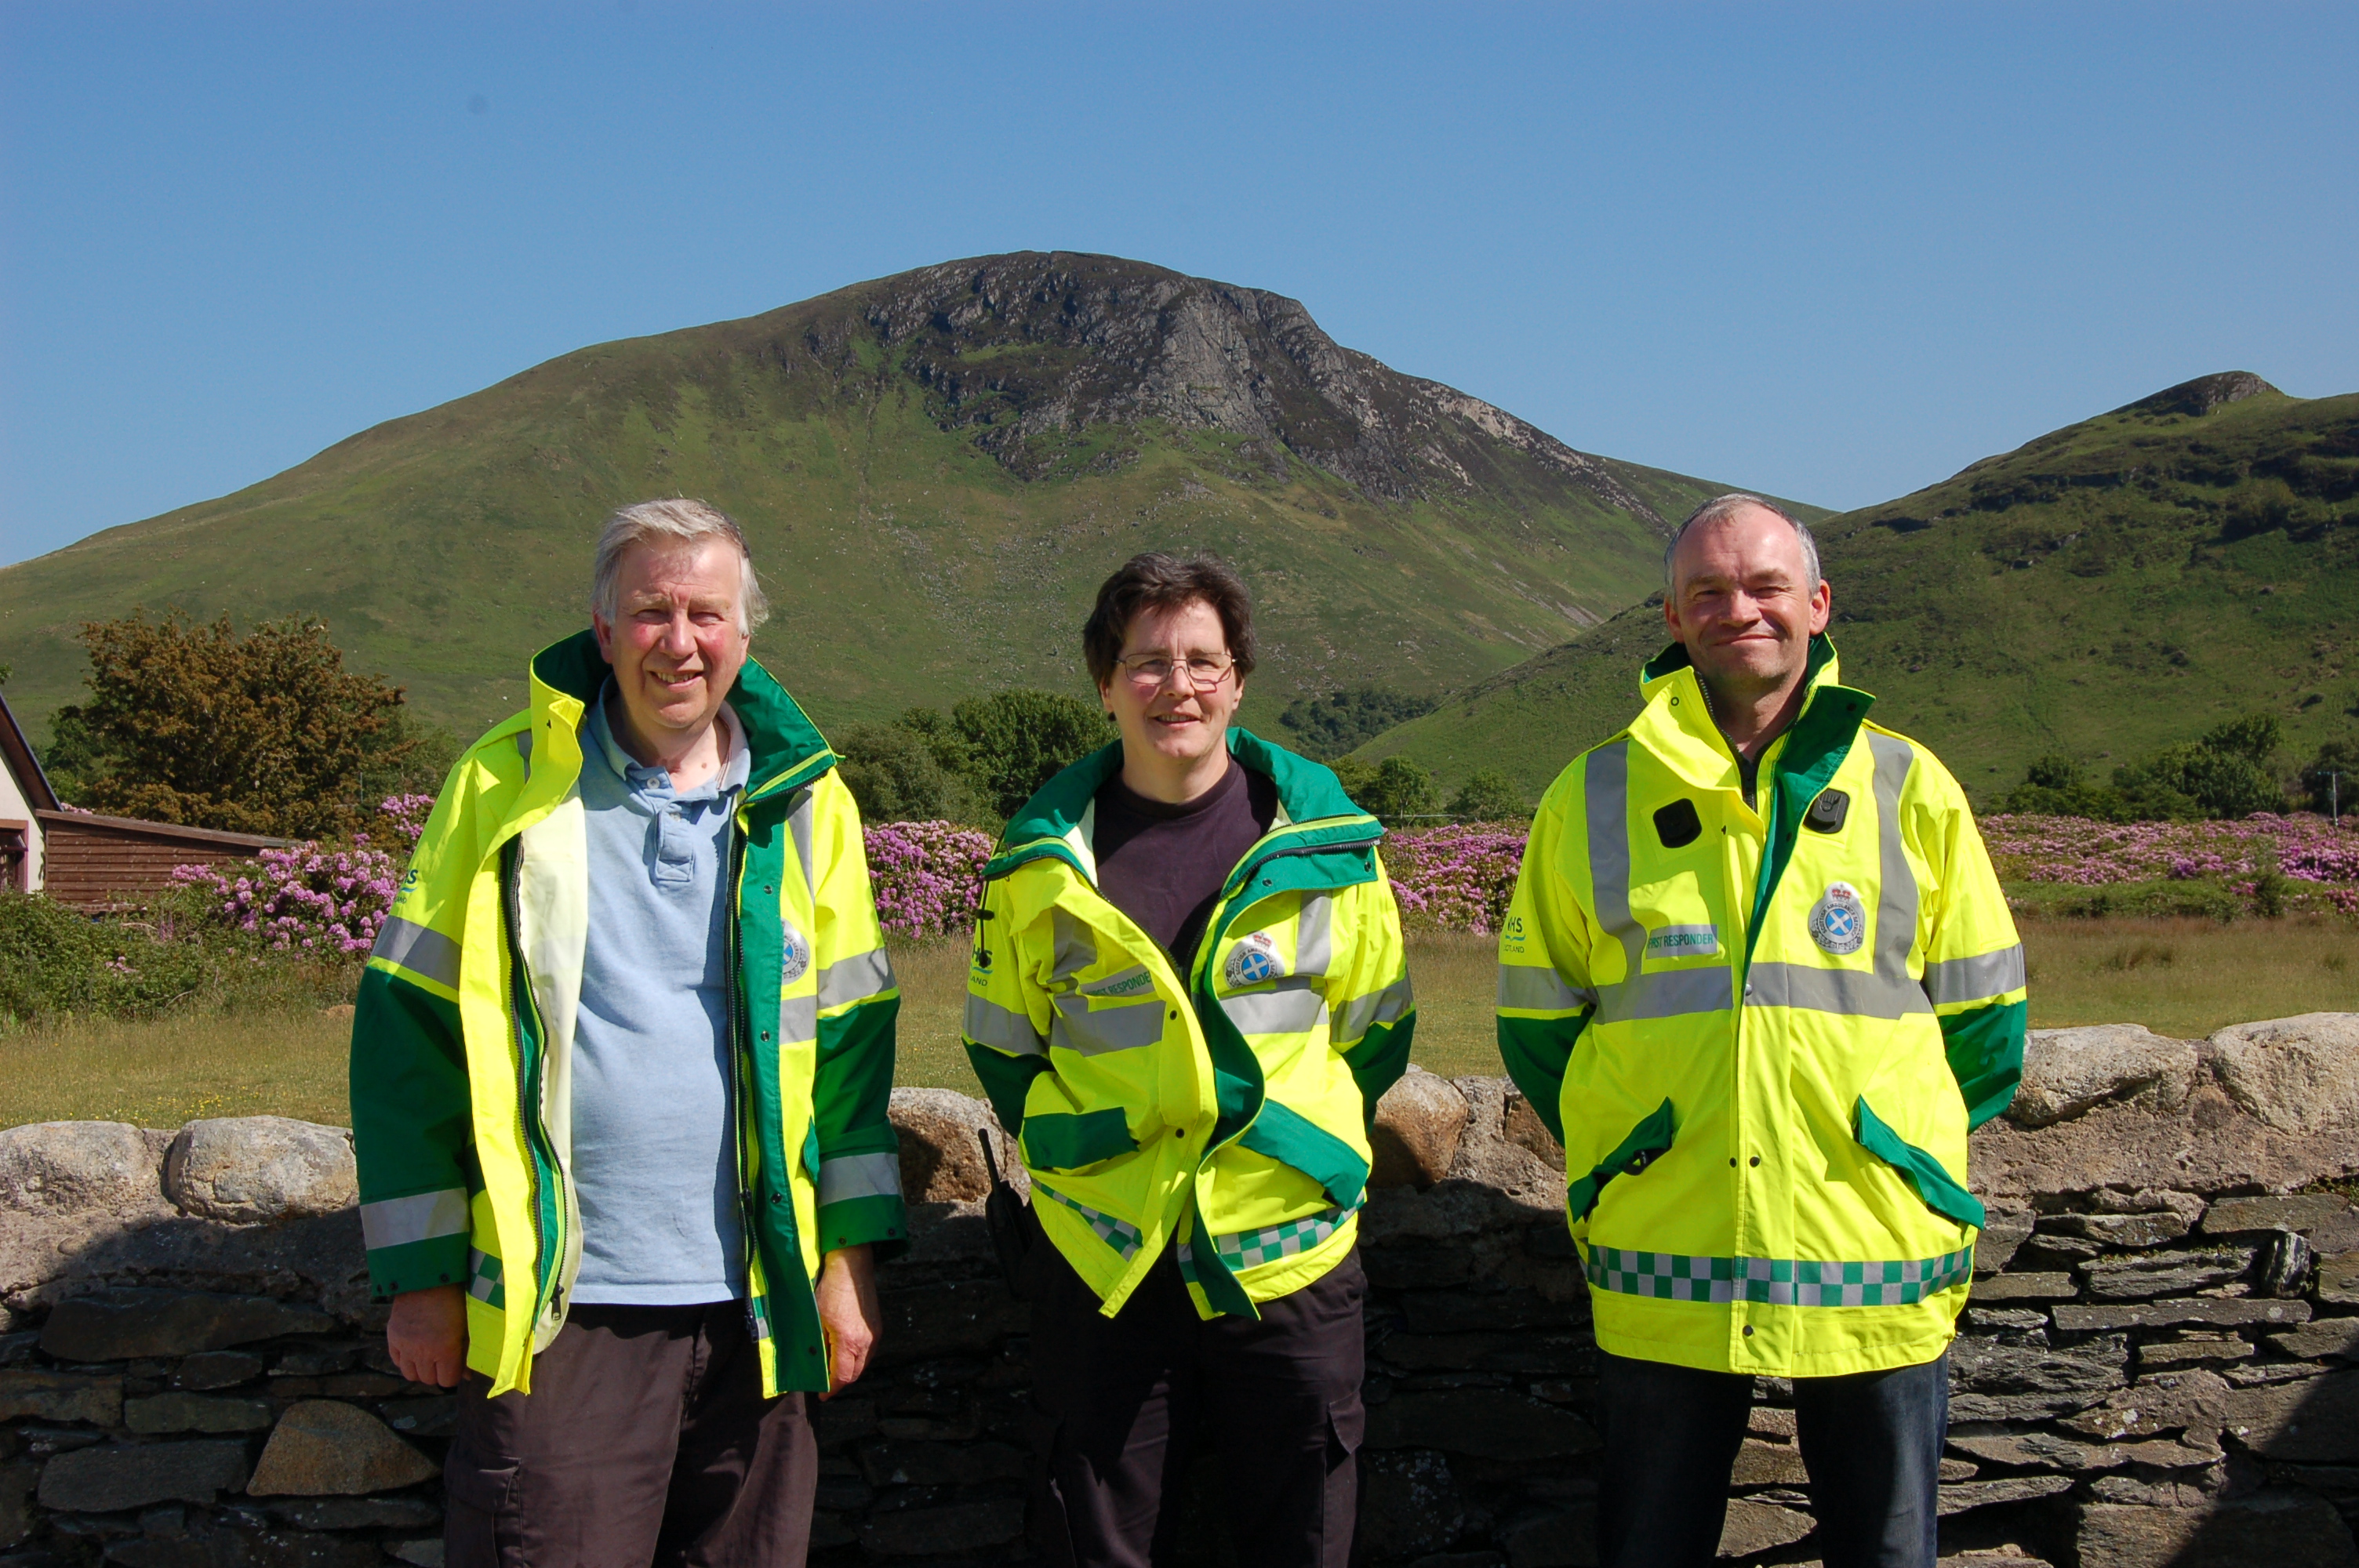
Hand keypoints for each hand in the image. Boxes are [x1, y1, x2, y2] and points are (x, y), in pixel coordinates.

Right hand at [386, 1284, 466, 1387]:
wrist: (429, 1278)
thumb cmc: (454, 1300)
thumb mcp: (466, 1326)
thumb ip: (467, 1352)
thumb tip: (469, 1376)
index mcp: (445, 1350)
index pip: (447, 1381)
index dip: (453, 1375)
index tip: (456, 1366)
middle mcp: (422, 1353)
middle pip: (428, 1379)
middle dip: (437, 1372)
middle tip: (443, 1360)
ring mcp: (405, 1346)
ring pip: (410, 1374)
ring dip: (420, 1369)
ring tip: (428, 1357)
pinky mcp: (392, 1337)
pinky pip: (396, 1361)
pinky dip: (405, 1360)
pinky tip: (414, 1350)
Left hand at [814, 1244, 880, 1396]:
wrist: (852, 1265)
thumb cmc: (831, 1289)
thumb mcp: (817, 1318)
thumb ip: (817, 1344)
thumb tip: (814, 1363)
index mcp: (848, 1341)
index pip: (842, 1376)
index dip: (831, 1389)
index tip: (823, 1394)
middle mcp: (866, 1341)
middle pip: (855, 1373)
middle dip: (841, 1382)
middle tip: (827, 1384)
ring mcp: (875, 1334)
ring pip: (864, 1363)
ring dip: (851, 1370)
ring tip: (835, 1369)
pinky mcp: (878, 1326)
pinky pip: (869, 1351)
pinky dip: (858, 1358)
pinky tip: (846, 1352)